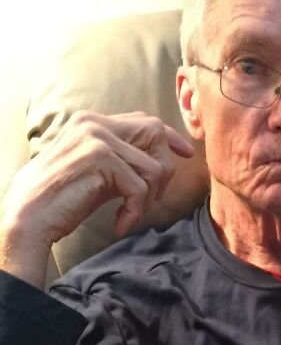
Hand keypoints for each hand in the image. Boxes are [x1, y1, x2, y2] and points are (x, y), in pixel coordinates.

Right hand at [0, 110, 194, 286]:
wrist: (31, 214)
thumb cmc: (63, 199)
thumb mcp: (98, 173)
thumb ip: (123, 161)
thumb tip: (158, 162)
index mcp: (94, 122)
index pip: (145, 120)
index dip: (170, 136)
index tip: (185, 153)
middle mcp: (96, 123)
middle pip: (156, 133)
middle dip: (162, 172)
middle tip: (147, 200)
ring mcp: (97, 138)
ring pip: (154, 167)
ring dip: (147, 198)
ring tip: (128, 213)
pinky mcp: (100, 158)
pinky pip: (140, 187)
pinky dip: (134, 211)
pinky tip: (119, 223)